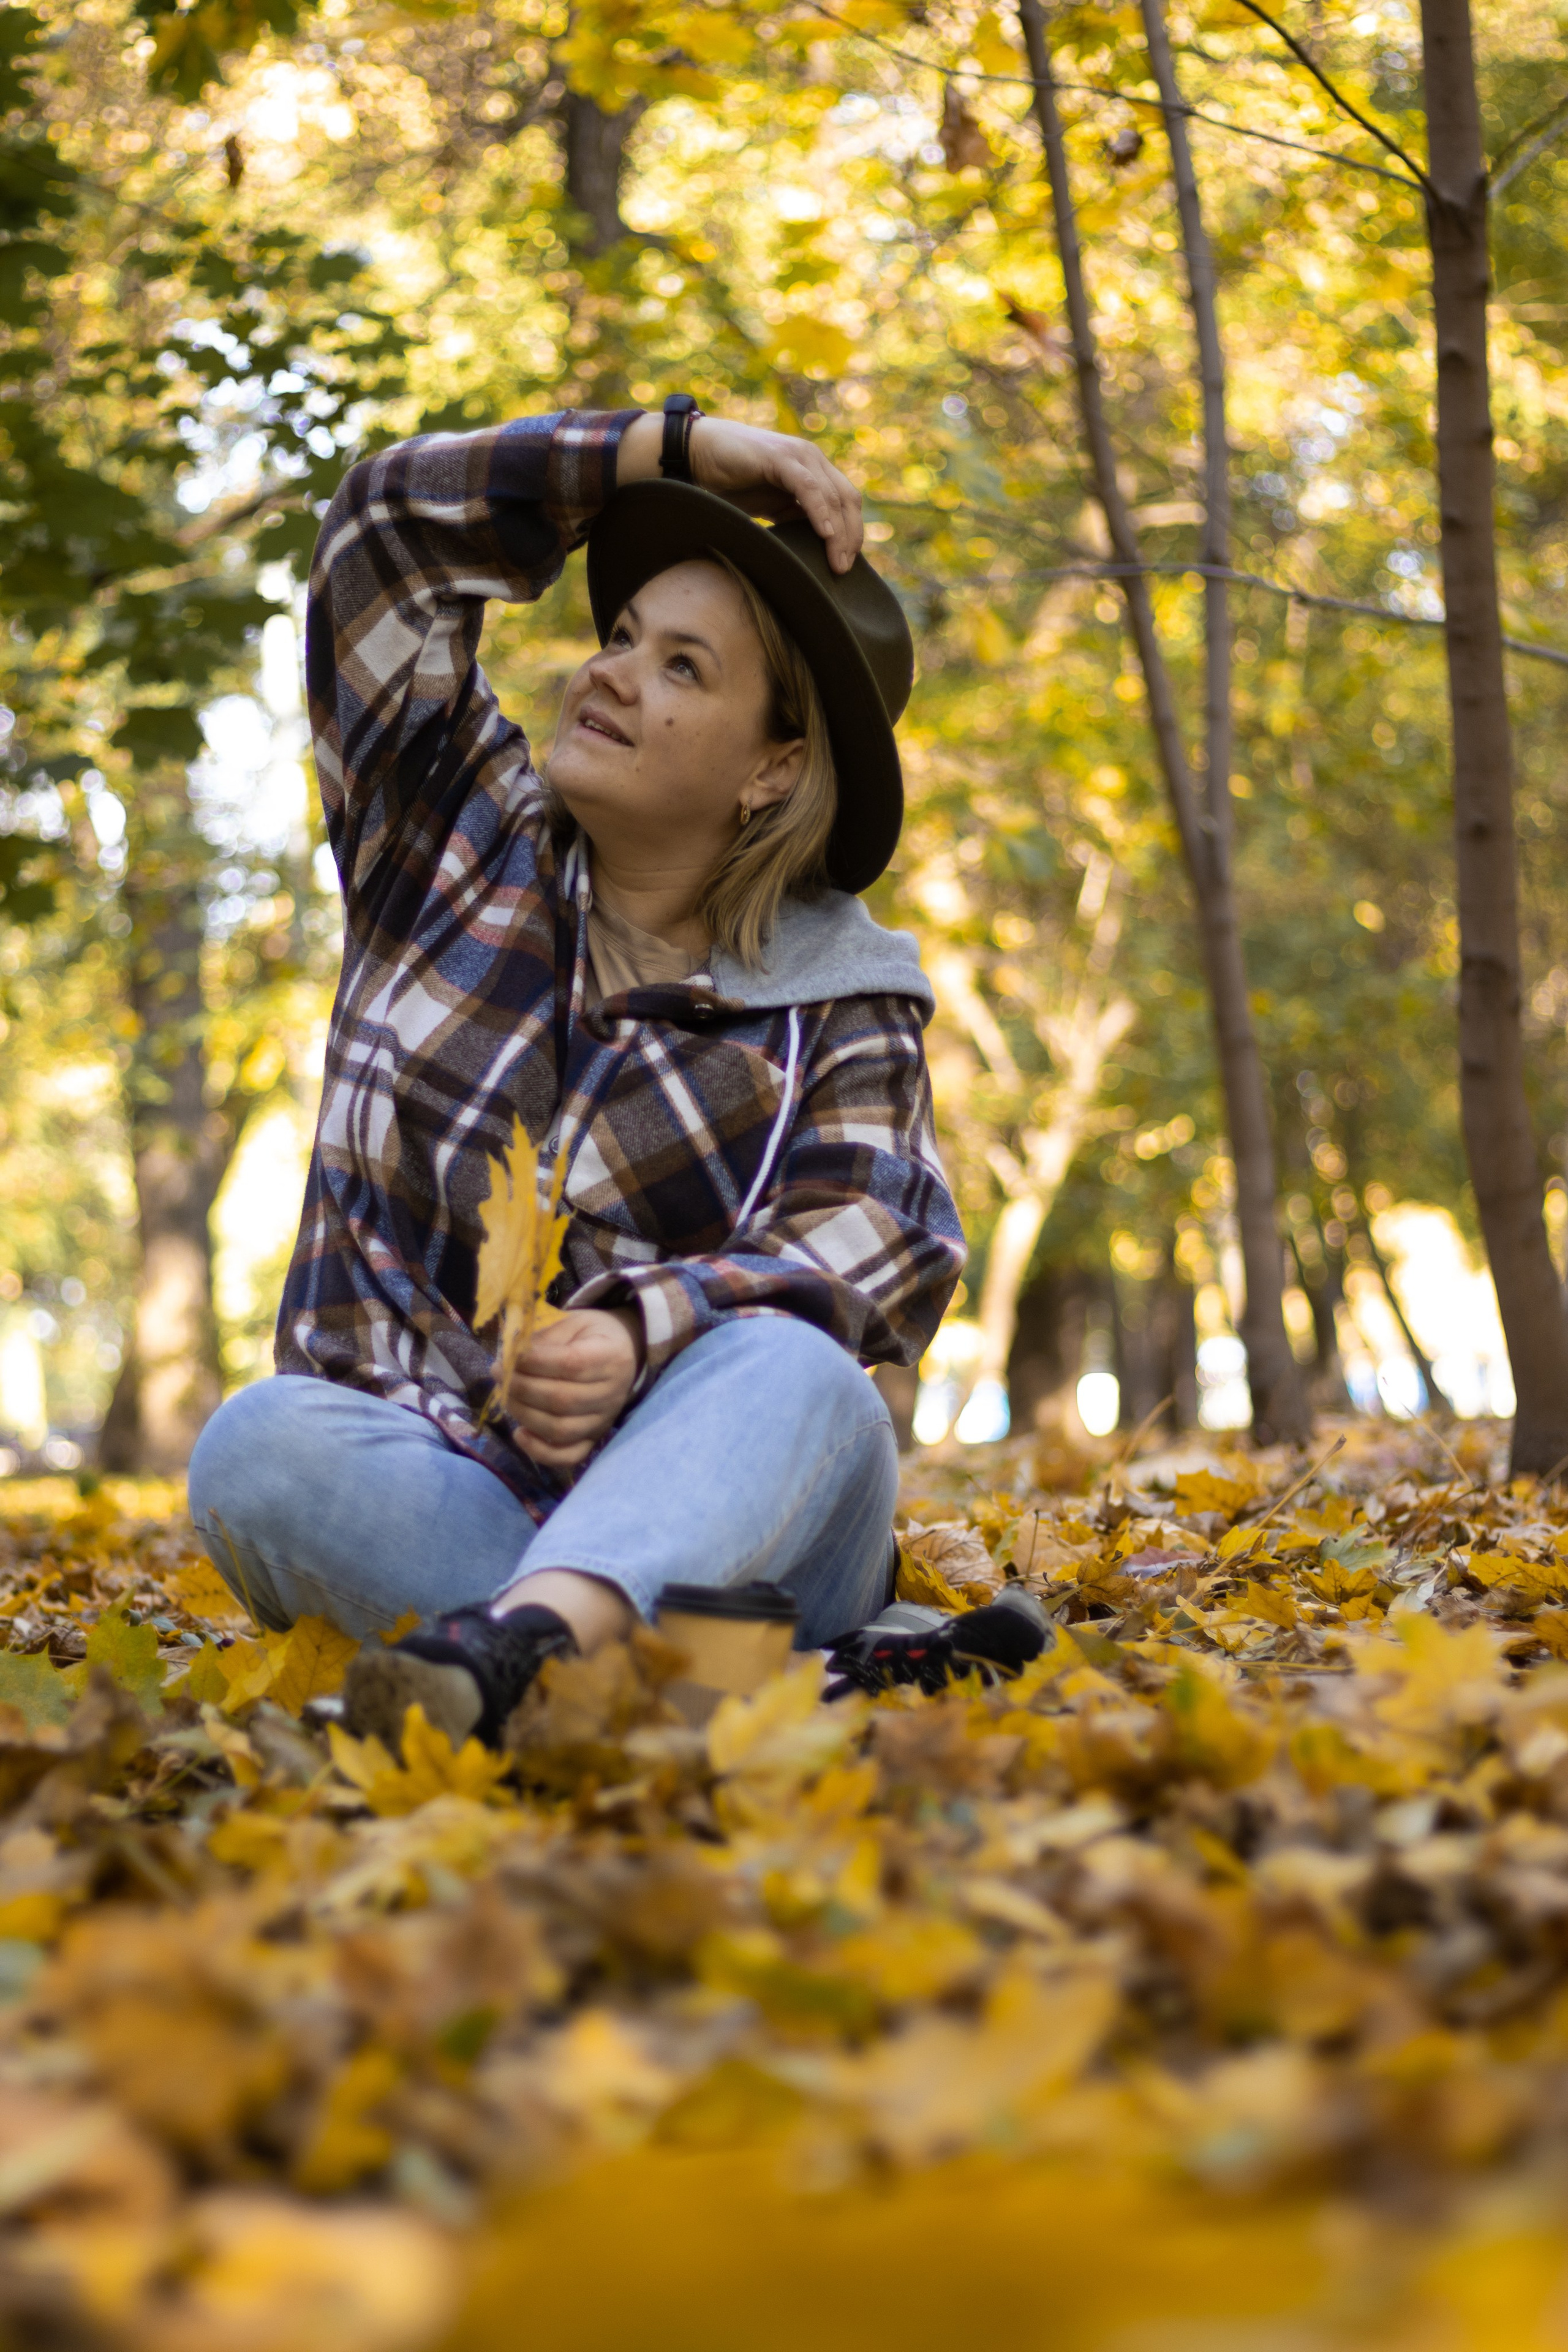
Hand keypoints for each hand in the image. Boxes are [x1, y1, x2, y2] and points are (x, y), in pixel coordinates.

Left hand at [505, 1306, 642, 1467]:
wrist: (624, 1353)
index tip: (508, 1356)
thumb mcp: (573, 1323)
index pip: (571, 1364)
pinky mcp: (594, 1438)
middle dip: (521, 1388)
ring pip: (561, 1429)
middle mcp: (612, 1394)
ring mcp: (604, 1420)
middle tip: (498, 1373)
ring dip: (524, 1414)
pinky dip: (540, 1451)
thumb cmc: (592, 1335)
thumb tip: (509, 1356)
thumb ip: (545, 1338)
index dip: (534, 1363)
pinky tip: (519, 1434)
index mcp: (611, 1357)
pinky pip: (569, 1456)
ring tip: (505, 1396)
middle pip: (562, 1400)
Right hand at [616, 412, 863, 573]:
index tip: (846, 564)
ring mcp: (797, 456)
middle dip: (850, 537)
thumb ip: (794, 518)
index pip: (845, 503)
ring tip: (837, 562)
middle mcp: (811, 460)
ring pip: (832, 496)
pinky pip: (807, 487)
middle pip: (846, 500)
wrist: (695, 456)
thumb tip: (815, 550)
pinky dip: (819, 510)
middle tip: (843, 570)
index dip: (851, 533)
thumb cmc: (729, 483)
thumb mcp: (770, 507)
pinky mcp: (779, 457)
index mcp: (812, 471)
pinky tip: (823, 533)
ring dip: (838, 532)